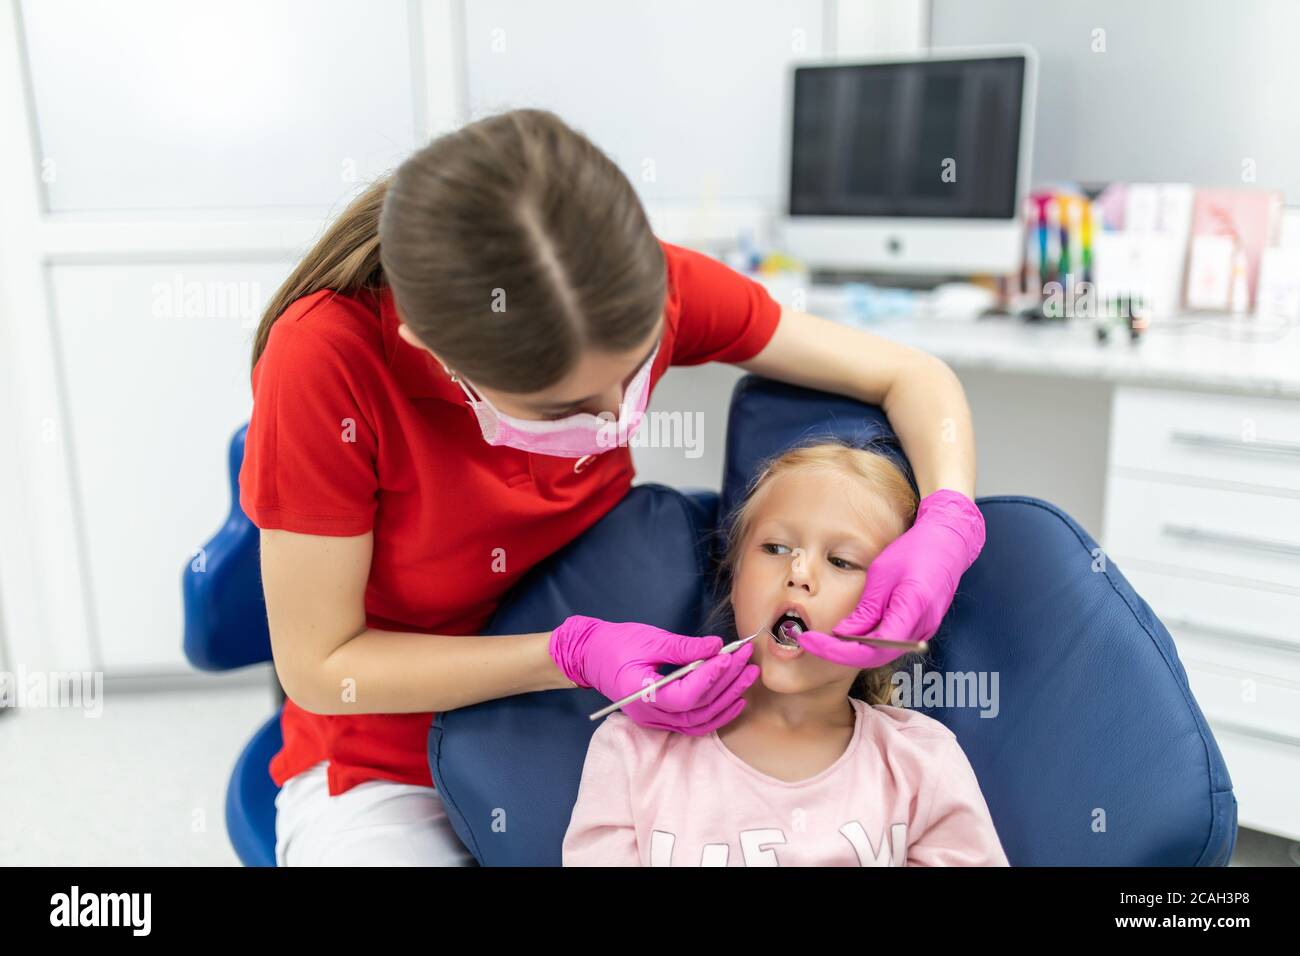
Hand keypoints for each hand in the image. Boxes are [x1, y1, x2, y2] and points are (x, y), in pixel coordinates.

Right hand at [549, 615, 758, 733]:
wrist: (591, 656)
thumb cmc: (615, 644)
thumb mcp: (648, 640)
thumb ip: (683, 647)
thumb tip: (716, 647)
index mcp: (641, 694)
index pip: (684, 695)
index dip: (709, 678)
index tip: (728, 656)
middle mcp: (650, 715)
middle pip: (697, 709)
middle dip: (726, 684)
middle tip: (746, 660)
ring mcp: (656, 720)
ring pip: (700, 721)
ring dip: (727, 699)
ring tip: (747, 675)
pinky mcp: (663, 717)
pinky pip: (695, 723)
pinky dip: (717, 713)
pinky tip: (735, 698)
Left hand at [795, 489, 985, 667]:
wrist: (949, 542)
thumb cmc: (916, 550)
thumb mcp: (882, 574)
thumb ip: (865, 609)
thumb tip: (842, 635)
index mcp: (911, 611)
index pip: (870, 649)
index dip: (836, 651)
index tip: (810, 642)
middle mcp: (921, 628)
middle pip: (875, 657)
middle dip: (840, 653)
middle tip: (810, 641)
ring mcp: (923, 630)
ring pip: (882, 653)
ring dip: (853, 649)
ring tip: (824, 637)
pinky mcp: (920, 627)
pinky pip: (890, 642)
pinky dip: (867, 641)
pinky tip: (850, 630)